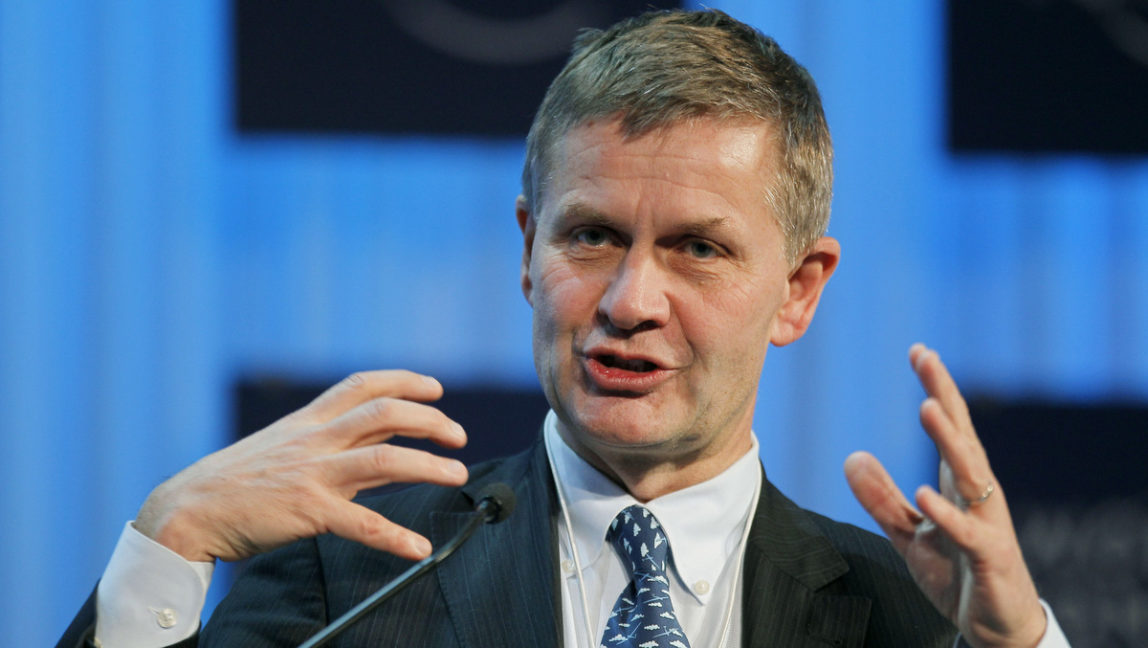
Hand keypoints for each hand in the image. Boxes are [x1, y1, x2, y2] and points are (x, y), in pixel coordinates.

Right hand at [135, 370, 468, 562]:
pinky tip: (419, 548)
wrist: (187, 511)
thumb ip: (337, 448)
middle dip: (429, 420)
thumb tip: (389, 451)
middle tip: (458, 436)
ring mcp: (312, 472)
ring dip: (429, 465)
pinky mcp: (306, 510)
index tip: (436, 390)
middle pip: (384, 412)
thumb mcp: (287, 451)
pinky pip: (361, 523)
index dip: (404, 381)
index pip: (363, 385)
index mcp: (308, 422)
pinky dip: (395, 537)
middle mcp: (315, 439)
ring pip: (384, 457)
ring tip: (459, 474)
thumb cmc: (238, 484)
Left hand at [844, 344, 1046, 647]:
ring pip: (969, 471)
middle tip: (926, 357)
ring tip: (927, 407)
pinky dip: (946, 511)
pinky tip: (925, 491)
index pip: (948, 426)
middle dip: (944, 394)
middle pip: (961, 434)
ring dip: (948, 439)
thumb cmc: (959, 572)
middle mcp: (977, 493)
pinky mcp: (989, 555)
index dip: (936, 388)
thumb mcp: (907, 534)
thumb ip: (881, 498)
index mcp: (958, 483)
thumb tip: (851, 456)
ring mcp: (986, 521)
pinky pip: (966, 530)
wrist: (996, 626)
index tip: (919, 350)